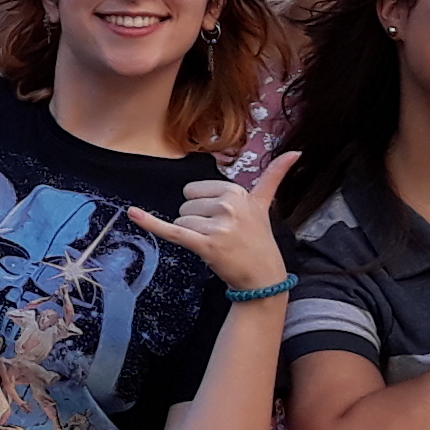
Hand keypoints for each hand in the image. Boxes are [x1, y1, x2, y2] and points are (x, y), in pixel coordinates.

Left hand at [134, 150, 295, 296]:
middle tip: (220, 236)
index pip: (194, 191)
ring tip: (216, 245)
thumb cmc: (258, 239)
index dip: (203, 208)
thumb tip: (296, 152)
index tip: (224, 221)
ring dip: (192, 236)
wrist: (263, 277)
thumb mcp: (265, 204)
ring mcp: (217, 226)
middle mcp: (228, 205)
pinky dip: (151, 223)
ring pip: (180, 221)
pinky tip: (133, 213)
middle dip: (197, 222)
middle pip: (185, 206)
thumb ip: (275, 176)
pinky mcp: (205, 245)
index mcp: (237, 191)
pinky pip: (172, 231)